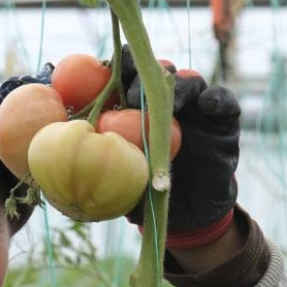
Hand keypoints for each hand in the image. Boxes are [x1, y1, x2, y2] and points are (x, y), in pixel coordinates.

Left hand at [118, 46, 240, 249]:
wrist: (189, 216)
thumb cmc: (148, 195)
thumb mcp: (119, 179)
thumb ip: (99, 161)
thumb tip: (63, 150)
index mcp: (139, 109)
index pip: (128, 77)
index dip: (116, 70)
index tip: (102, 76)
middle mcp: (168, 102)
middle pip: (157, 74)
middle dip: (142, 76)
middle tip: (130, 94)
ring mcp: (196, 108)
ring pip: (189, 80)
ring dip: (179, 86)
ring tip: (172, 101)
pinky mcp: (223, 120)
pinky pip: (223, 101)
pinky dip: (216, 99)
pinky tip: (207, 104)